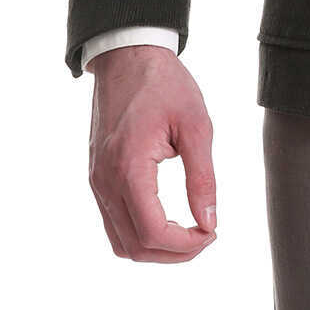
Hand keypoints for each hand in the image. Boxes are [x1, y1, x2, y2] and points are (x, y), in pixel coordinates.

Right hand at [86, 45, 217, 260]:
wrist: (128, 56)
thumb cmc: (164, 83)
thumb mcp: (196, 124)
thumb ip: (202, 176)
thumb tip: (209, 221)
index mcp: (129, 167)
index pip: (152, 231)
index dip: (185, 245)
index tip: (212, 232)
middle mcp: (105, 181)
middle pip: (135, 246)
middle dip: (174, 253)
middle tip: (206, 235)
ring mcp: (97, 181)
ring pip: (120, 242)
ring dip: (155, 248)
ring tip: (188, 234)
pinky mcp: (97, 177)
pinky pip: (113, 223)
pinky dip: (139, 234)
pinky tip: (166, 220)